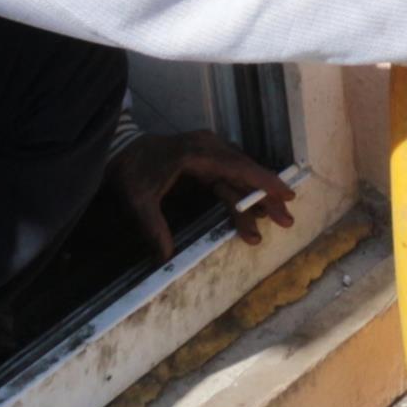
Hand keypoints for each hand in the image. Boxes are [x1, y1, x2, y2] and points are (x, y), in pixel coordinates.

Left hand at [108, 128, 298, 264]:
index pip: (236, 168)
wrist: (120, 149)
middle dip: (267, 197)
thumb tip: (165, 259)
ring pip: (240, 176)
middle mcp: (208, 148)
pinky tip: (255, 209)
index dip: (262, 182)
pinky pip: (230, 175)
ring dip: (256, 197)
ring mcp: (208, 151)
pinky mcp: (206, 158)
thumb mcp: (138, 201)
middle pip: (244, 173)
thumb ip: (153, 228)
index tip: (285, 194)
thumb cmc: (130, 172)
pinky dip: (243, 192)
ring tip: (275, 219)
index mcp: (195, 154)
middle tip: (287, 220)